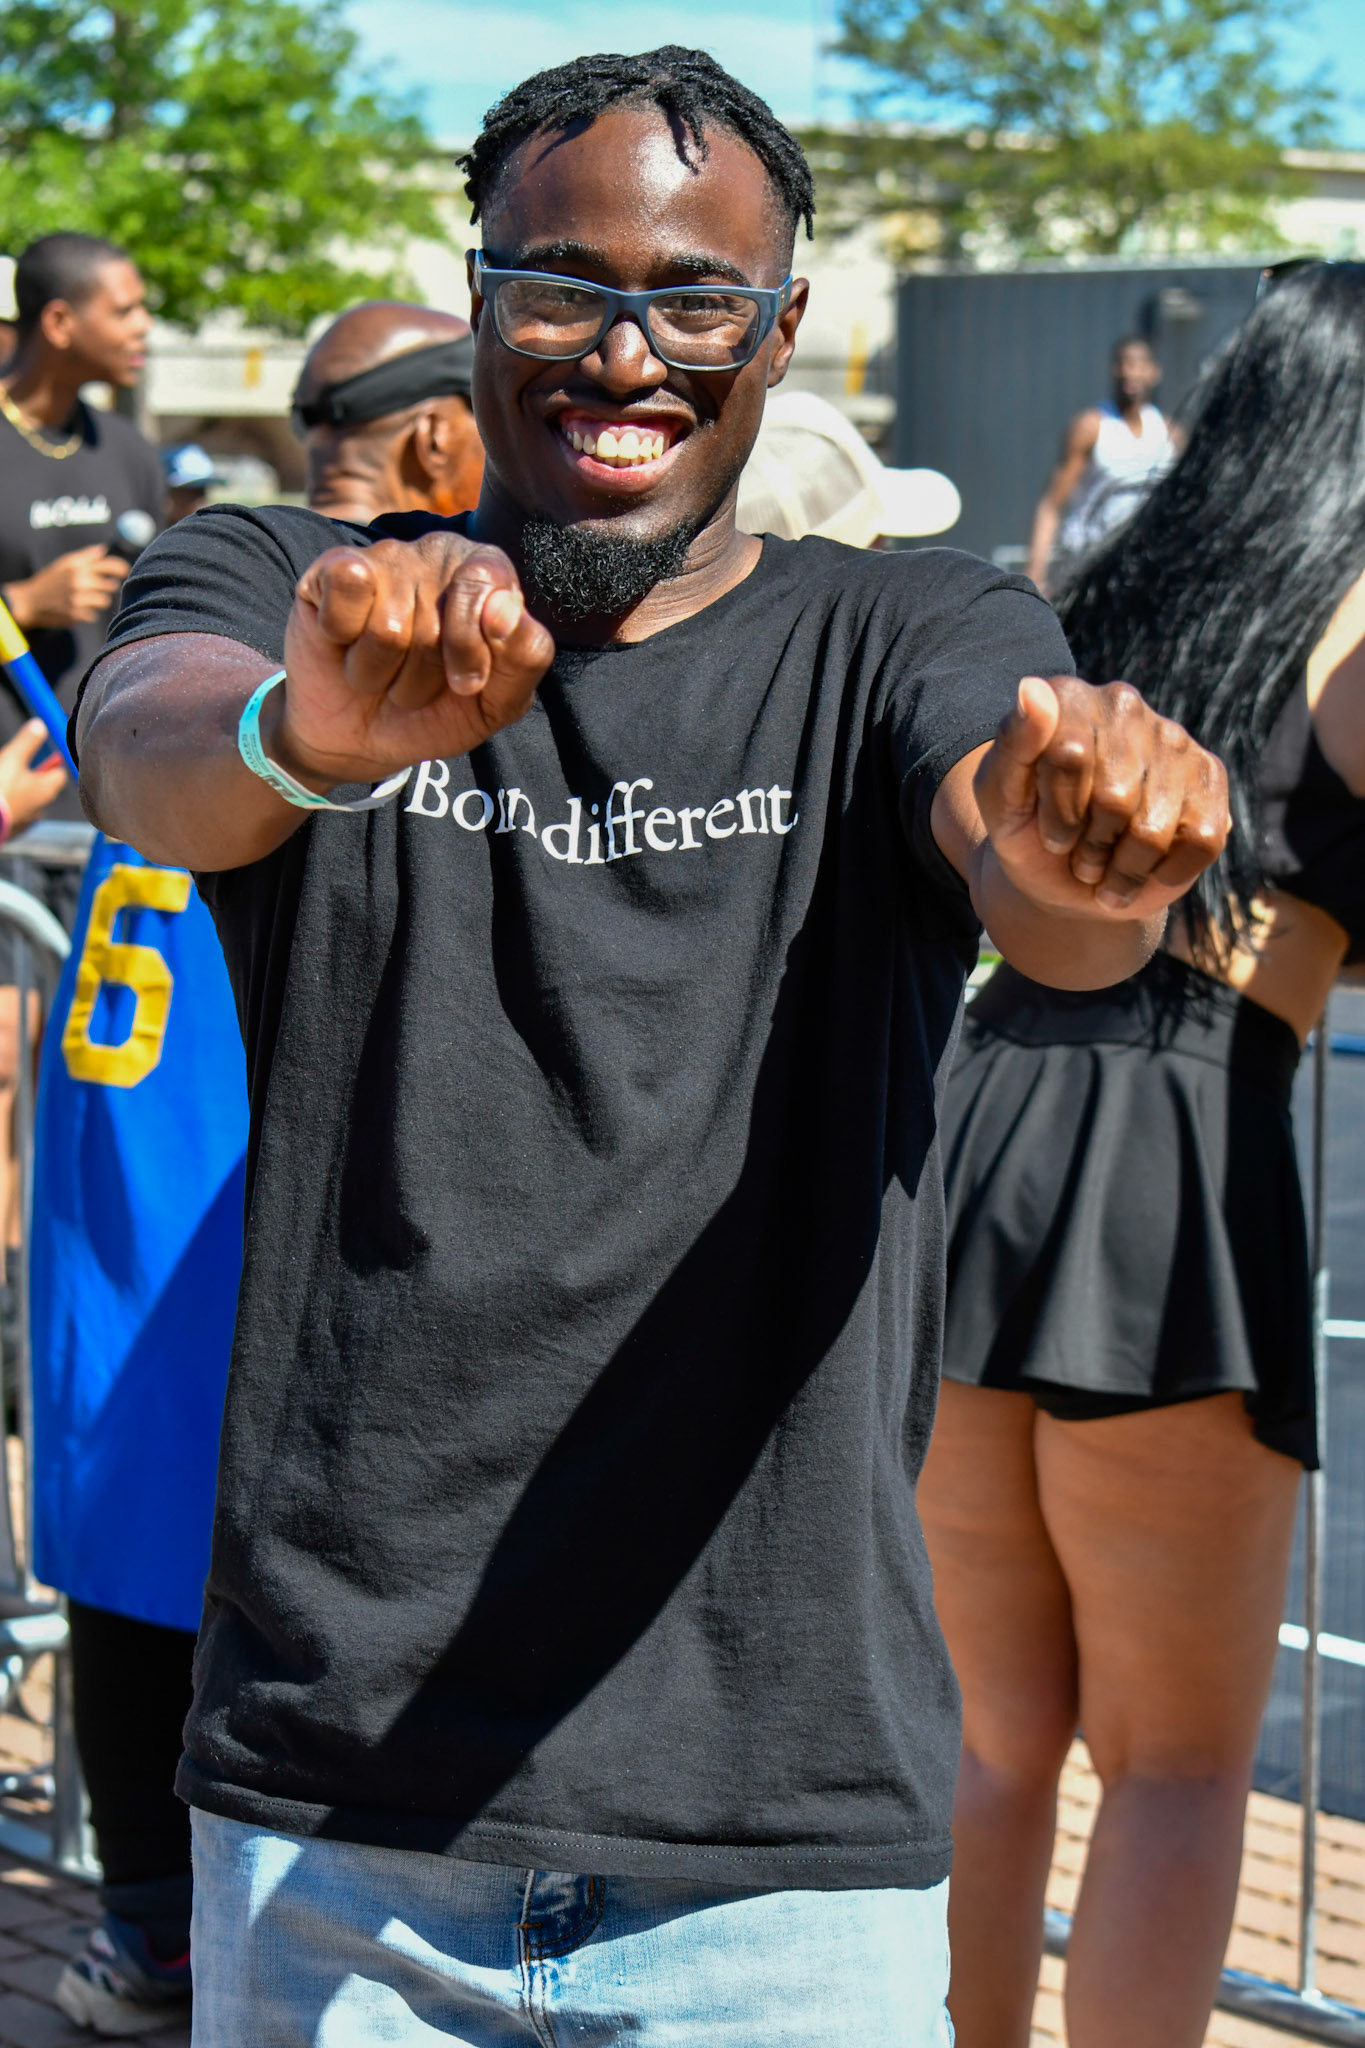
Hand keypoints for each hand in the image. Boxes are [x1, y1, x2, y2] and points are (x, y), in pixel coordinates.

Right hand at [0, 720, 67, 834]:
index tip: (49, 757)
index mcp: (46, 789)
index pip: (59, 775)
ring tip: (8, 782)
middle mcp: (40, 807)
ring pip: (29, 802)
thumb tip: (40, 725)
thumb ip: (28, 741)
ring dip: (21, 792)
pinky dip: (12, 806)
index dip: (53, 765)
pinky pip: (16, 815)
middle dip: (35, 777)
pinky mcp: (12, 830)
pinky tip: (3, 800)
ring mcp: (26, 821)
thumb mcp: (12, 758)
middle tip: (24, 768)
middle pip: (44, 789)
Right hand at [4, 547, 127, 630]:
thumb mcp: (63, 564)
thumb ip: (85, 556)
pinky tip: (77, 609)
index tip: (125, 572)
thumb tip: (103, 549)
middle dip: (107, 587)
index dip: (121, 568)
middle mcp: (79, 581)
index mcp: (77, 566)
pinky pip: (94, 615)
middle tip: (97, 588)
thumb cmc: (49, 581)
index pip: (109, 565)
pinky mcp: (77, 614)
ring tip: (86, 599)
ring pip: (105, 601)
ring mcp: (79, 598)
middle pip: (111, 585)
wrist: (30, 602)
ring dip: (99, 601)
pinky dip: (88, 613)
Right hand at [274, 531, 554, 787]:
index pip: (489, 588)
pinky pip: (347, 592)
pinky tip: (344, 640)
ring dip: (378, 672)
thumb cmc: (434, 711)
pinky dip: (342, 637)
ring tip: (379, 669)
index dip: (469, 650)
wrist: (358, 738)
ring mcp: (387, 556)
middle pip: (435, 626)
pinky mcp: (334, 566)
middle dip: (422, 678)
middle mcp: (438, 553)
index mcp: (488, 575)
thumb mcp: (495, 703)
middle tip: (411, 682)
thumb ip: (525, 657)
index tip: (464, 685)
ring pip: (388, 628)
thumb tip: (506, 607)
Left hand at [974, 675, 1227, 920]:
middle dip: (1091, 847)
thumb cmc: (1028, 833)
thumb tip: (1033, 688)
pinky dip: (1164, 873)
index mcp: (1068, 699)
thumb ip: (1010, 746)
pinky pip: (1200, 841)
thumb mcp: (999, 800)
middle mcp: (1125, 706)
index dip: (1058, 816)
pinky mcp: (1210, 776)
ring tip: (1106, 866)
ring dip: (1122, 869)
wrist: (1066, 878)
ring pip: (1154, 828)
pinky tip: (1145, 869)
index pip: (1071, 757)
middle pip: (1115, 798)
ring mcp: (1173, 739)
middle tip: (1079, 856)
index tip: (1050, 836)